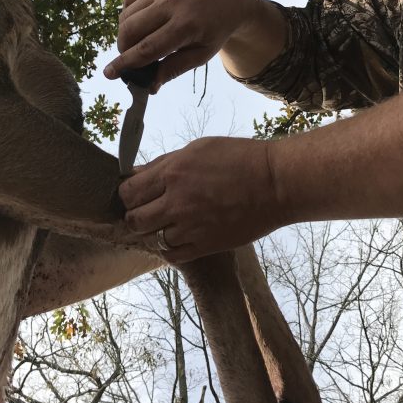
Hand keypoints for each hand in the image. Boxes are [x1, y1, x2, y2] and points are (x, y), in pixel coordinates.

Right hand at [104, 0, 259, 89]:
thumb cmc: (214, 31)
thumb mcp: (201, 55)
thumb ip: (174, 69)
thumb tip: (149, 86)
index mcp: (186, 26)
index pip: (147, 48)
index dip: (125, 62)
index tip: (109, 73)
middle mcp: (172, 3)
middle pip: (130, 30)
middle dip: (123, 48)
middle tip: (129, 57)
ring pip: (126, 15)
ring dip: (125, 33)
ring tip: (138, 40)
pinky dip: (129, 13)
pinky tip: (142, 21)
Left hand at [120, 136, 289, 261]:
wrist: (276, 184)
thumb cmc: (240, 158)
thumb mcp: (198, 148)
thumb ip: (165, 162)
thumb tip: (137, 174)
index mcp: (173, 173)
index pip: (128, 192)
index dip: (126, 194)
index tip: (134, 194)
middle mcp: (176, 202)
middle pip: (134, 219)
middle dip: (135, 215)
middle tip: (146, 210)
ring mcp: (190, 227)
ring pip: (151, 239)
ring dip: (153, 232)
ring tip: (165, 223)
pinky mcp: (205, 246)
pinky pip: (172, 255)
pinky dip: (168, 248)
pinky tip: (177, 237)